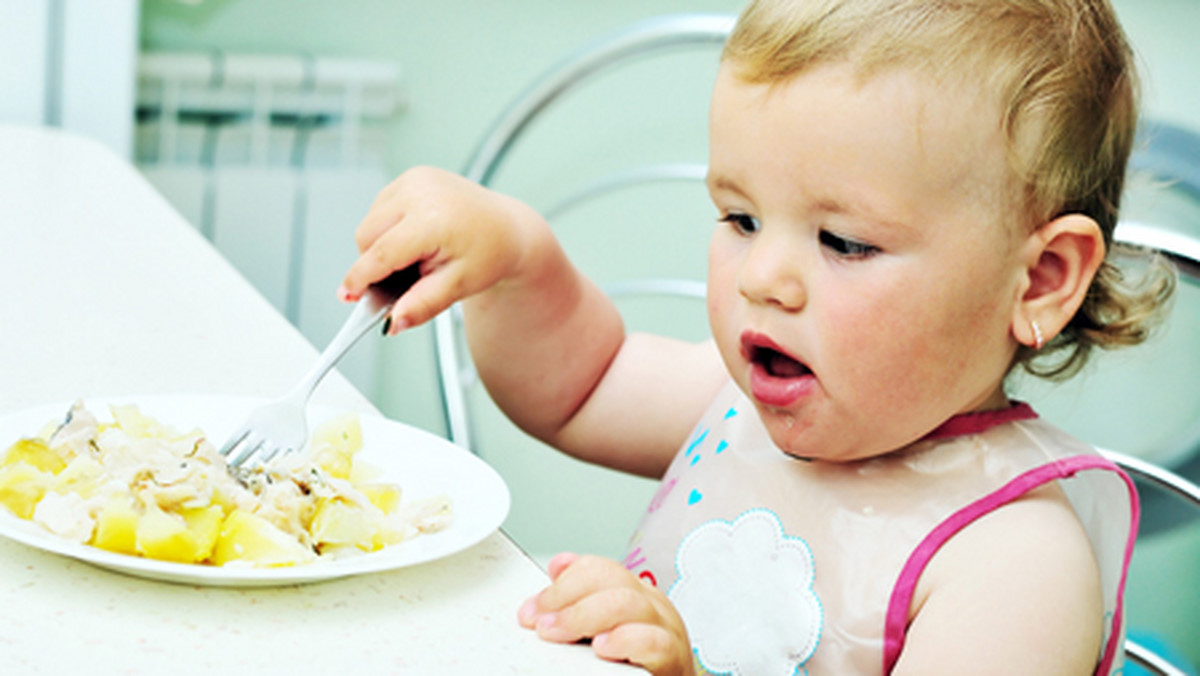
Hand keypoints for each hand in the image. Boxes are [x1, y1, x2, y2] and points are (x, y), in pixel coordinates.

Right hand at [338, 165, 546, 332]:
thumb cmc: (489, 254)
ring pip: (370, 221)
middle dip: (374, 262)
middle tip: (403, 279)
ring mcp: (416, 179)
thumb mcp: (457, 287)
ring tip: (418, 255)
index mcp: (433, 219)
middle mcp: (421, 191)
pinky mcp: (414, 175)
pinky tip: (417, 237)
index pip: (381, 253)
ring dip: (381, 243)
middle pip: (366, 235)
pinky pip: (381, 207)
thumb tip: (392, 323)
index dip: (359, 278)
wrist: (508, 229)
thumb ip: (421, 305)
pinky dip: (389, 226)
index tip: (347, 295)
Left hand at [519, 553, 693, 675]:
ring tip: (558, 632)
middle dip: (565, 596)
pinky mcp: (674, 657)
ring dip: (583, 616)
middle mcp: (651, 604)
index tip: (532, 610)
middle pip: (608, 577)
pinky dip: (623, 641)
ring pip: (626, 602)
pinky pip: (652, 640)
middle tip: (540, 623)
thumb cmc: (639, 666)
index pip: (596, 568)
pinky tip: (602, 648)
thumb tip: (557, 567)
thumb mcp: (607, 628)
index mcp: (634, 593)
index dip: (559, 584)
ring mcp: (666, 627)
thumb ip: (582, 601)